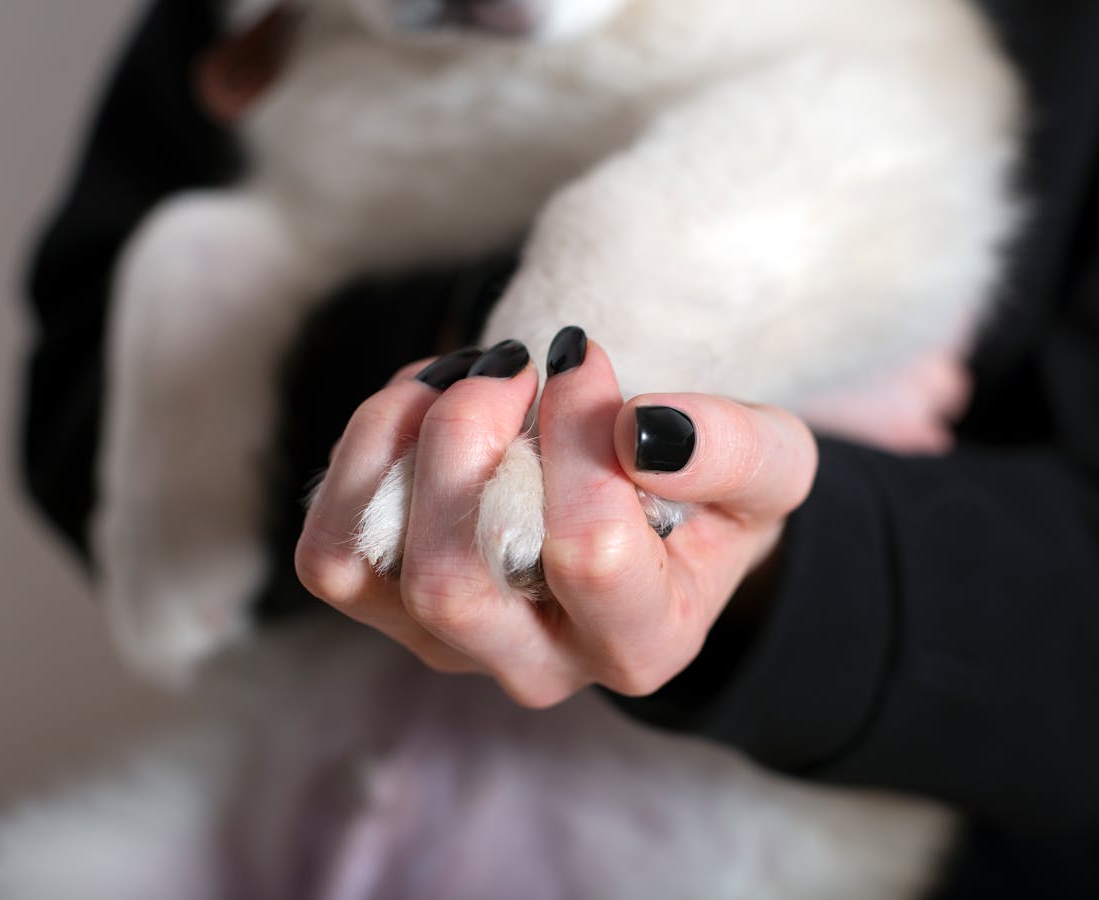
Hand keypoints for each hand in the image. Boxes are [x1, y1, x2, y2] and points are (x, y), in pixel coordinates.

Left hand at [295, 333, 817, 707]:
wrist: (657, 518)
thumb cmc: (711, 493)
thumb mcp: (769, 465)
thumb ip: (733, 451)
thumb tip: (643, 433)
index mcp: (643, 643)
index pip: (587, 554)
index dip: (575, 435)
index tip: (582, 357)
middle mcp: (539, 665)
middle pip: (452, 579)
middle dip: (465, 440)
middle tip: (511, 362)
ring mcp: (452, 645)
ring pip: (368, 566)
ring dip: (400, 442)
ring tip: (461, 378)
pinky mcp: (391, 608)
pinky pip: (330, 551)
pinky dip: (357, 459)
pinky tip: (419, 406)